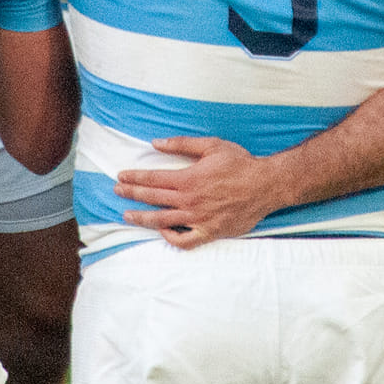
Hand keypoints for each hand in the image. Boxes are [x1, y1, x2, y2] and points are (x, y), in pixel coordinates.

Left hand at [114, 136, 280, 247]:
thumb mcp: (211, 145)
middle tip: (117, 192)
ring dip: (142, 218)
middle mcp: (190, 200)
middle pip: (153, 199)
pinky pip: (185, 241)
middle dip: (131, 195)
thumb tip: (156, 142)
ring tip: (128, 215)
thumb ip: (182, 144)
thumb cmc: (240, 163)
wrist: (266, 185)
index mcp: (189, 178)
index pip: (152, 179)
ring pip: (163, 221)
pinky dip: (171, 238)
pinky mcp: (210, 232)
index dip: (134, 178)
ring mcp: (199, 218)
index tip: (121, 177)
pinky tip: (163, 233)